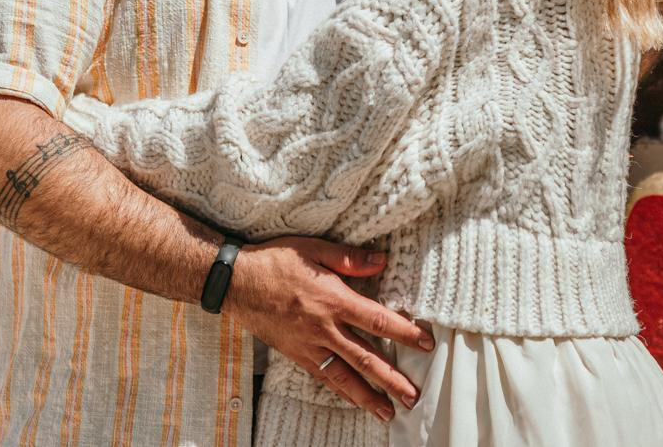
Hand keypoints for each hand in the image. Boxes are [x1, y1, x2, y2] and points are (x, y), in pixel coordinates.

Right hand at [225, 236, 432, 420]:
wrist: (236, 283)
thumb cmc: (275, 262)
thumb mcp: (314, 249)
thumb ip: (349, 258)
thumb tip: (382, 260)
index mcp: (333, 300)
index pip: (377, 320)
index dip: (404, 333)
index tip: (426, 344)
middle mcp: (324, 328)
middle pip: (365, 358)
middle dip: (391, 379)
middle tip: (413, 396)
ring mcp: (309, 345)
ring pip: (344, 377)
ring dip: (368, 396)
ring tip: (388, 412)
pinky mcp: (296, 354)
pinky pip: (323, 377)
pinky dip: (341, 391)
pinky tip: (353, 400)